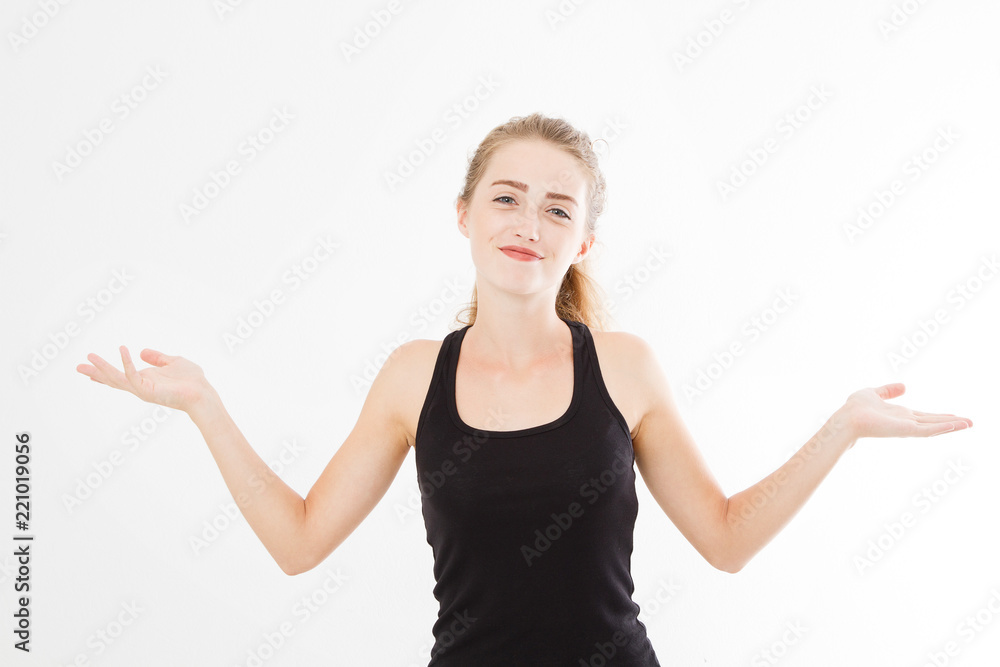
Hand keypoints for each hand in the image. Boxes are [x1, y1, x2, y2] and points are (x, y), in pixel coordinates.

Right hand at [76, 346, 215, 413]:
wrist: (202, 392)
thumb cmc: (191, 380)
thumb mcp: (173, 362)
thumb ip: (158, 358)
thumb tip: (142, 351)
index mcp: (145, 379)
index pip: (121, 376)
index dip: (104, 372)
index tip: (88, 368)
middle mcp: (141, 386)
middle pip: (113, 380)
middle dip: (96, 372)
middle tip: (78, 366)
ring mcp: (143, 389)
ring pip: (117, 379)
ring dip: (102, 368)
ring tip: (89, 357)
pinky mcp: (148, 390)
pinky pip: (133, 376)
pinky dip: (127, 363)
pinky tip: (122, 350)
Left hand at [838, 382, 971, 445]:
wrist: (847, 418)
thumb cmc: (855, 408)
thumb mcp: (874, 393)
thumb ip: (888, 391)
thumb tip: (904, 386)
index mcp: (900, 415)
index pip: (925, 416)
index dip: (940, 416)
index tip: (954, 416)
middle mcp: (906, 422)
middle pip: (934, 422)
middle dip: (952, 422)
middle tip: (970, 422)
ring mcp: (907, 427)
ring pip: (935, 427)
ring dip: (953, 425)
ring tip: (970, 423)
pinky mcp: (906, 430)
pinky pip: (928, 430)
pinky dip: (942, 428)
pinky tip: (956, 425)